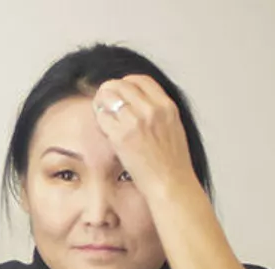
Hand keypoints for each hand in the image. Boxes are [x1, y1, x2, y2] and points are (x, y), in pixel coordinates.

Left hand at [92, 76, 200, 198]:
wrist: (171, 183)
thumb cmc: (173, 163)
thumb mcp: (174, 127)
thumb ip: (158, 112)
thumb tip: (139, 103)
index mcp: (166, 106)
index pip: (140, 80)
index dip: (126, 82)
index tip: (120, 91)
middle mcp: (152, 110)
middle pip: (121, 85)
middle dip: (109, 90)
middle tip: (104, 100)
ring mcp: (136, 122)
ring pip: (109, 97)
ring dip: (101, 102)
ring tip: (102, 112)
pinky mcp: (121, 136)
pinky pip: (102, 117)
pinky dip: (100, 120)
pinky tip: (104, 128)